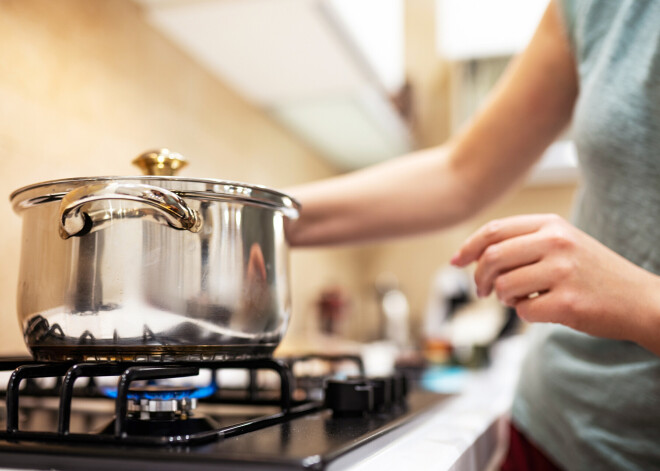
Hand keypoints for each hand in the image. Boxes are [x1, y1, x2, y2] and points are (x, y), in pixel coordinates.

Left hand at [450, 214, 659, 344]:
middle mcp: (556, 242)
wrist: (641, 300)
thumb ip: (522, 242)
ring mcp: (563, 272)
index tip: (456, 262)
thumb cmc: (592, 273)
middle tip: (483, 291)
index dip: (469, 247)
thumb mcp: (562, 243)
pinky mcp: (568, 302)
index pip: (494, 230)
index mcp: (551, 224)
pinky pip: (523, 311)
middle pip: (492, 258)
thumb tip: (472, 254)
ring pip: (503, 286)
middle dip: (479, 279)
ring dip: (504, 298)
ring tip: (522, 299)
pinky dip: (526, 314)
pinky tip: (543, 309)